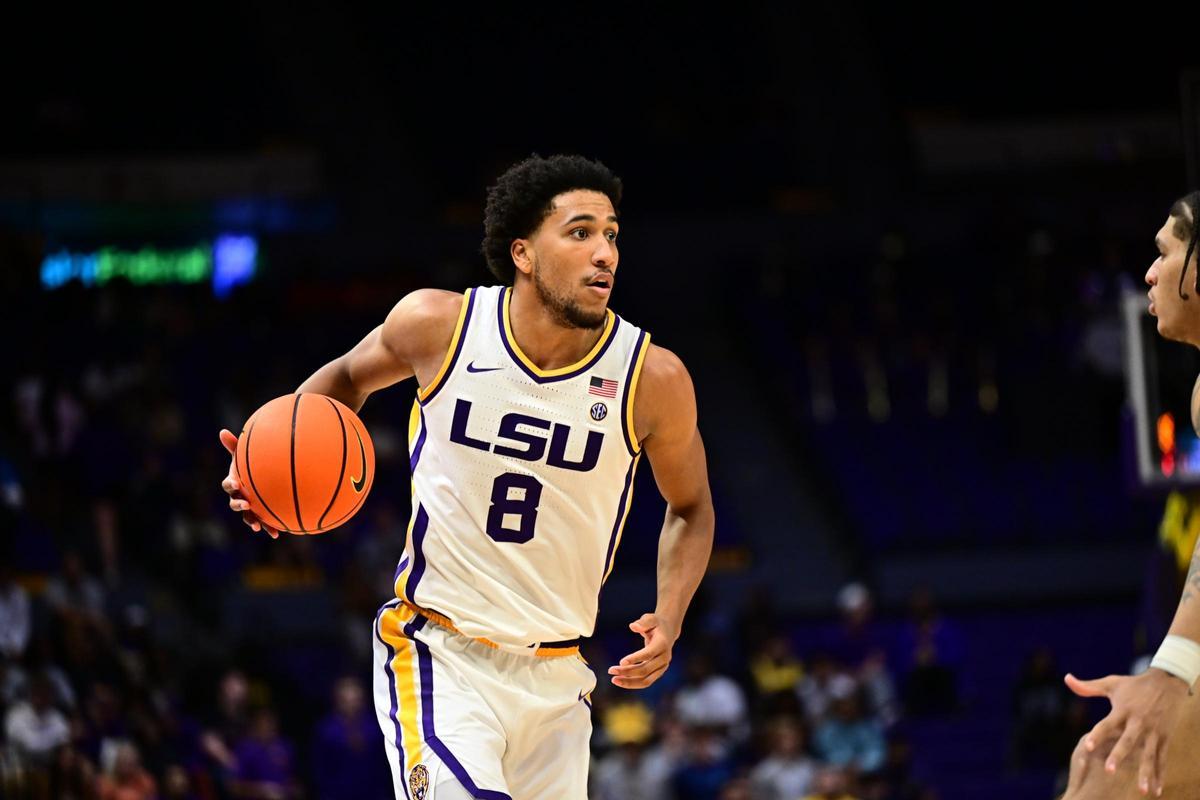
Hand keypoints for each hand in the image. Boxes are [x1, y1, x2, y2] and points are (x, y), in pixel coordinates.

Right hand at [219, 429, 278, 538]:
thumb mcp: (244, 455)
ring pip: (247, 517)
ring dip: (251, 521)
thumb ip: (235, 446)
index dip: (230, 485)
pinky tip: (277, 534)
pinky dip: (269, 528)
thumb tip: (222, 431)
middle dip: (238, 505)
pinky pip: (264, 522)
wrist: (265, 477)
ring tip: (256, 527)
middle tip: (246, 505)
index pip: (228, 485)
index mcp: (234, 483)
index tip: (235, 483)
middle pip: (234, 504)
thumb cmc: (252, 464)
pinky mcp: (261, 514)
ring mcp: (250, 507)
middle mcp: (239, 497)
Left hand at [608, 613, 677, 688]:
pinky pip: (646, 682)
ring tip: (614, 680)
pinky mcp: (658, 673)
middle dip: (627, 672)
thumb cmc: (656, 624)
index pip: (648, 654)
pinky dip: (633, 683)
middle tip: (611, 670)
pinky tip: (620, 680)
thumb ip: (643, 622)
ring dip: (629, 682)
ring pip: (646, 680)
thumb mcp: (651, 618)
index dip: (635, 658)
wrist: (668, 632)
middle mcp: (665, 658)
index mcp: (662, 644)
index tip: (621, 662)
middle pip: (645, 669)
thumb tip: (633, 626)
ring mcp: (663, 667)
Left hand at [1065, 668, 1189, 796]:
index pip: (1107, 724)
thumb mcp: (1111, 683)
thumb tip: (1066, 679)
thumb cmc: (1134, 684)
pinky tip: (1156, 790)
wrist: (1167, 682)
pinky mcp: (1165, 737)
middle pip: (1127, 741)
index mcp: (1123, 710)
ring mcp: (1154, 730)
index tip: (1087, 746)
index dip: (1097, 735)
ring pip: (1149, 754)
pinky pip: (1162, 758)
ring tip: (1142, 790)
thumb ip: (1087, 687)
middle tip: (1109, 771)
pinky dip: (1160, 774)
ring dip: (1146, 772)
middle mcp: (1138, 721)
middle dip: (1119, 755)